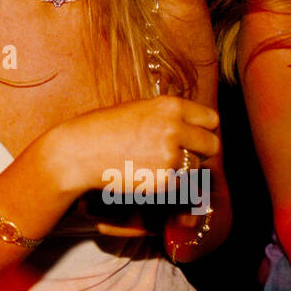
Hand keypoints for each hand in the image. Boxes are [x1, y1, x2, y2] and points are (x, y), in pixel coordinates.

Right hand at [62, 95, 220, 195]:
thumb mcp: (138, 110)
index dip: (202, 130)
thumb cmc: (103, 129)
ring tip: (153, 165)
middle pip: (212, 145)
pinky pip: (181, 185)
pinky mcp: (165, 181)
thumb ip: (168, 117)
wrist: (78, 152)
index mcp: (170, 105)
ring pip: (196, 167)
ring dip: (182, 169)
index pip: (211, 119)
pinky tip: (146, 176)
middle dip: (199, 152)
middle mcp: (175, 127)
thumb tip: (194, 129)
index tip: (192, 137)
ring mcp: (171, 155)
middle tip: (178, 156)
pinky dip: (169, 184)